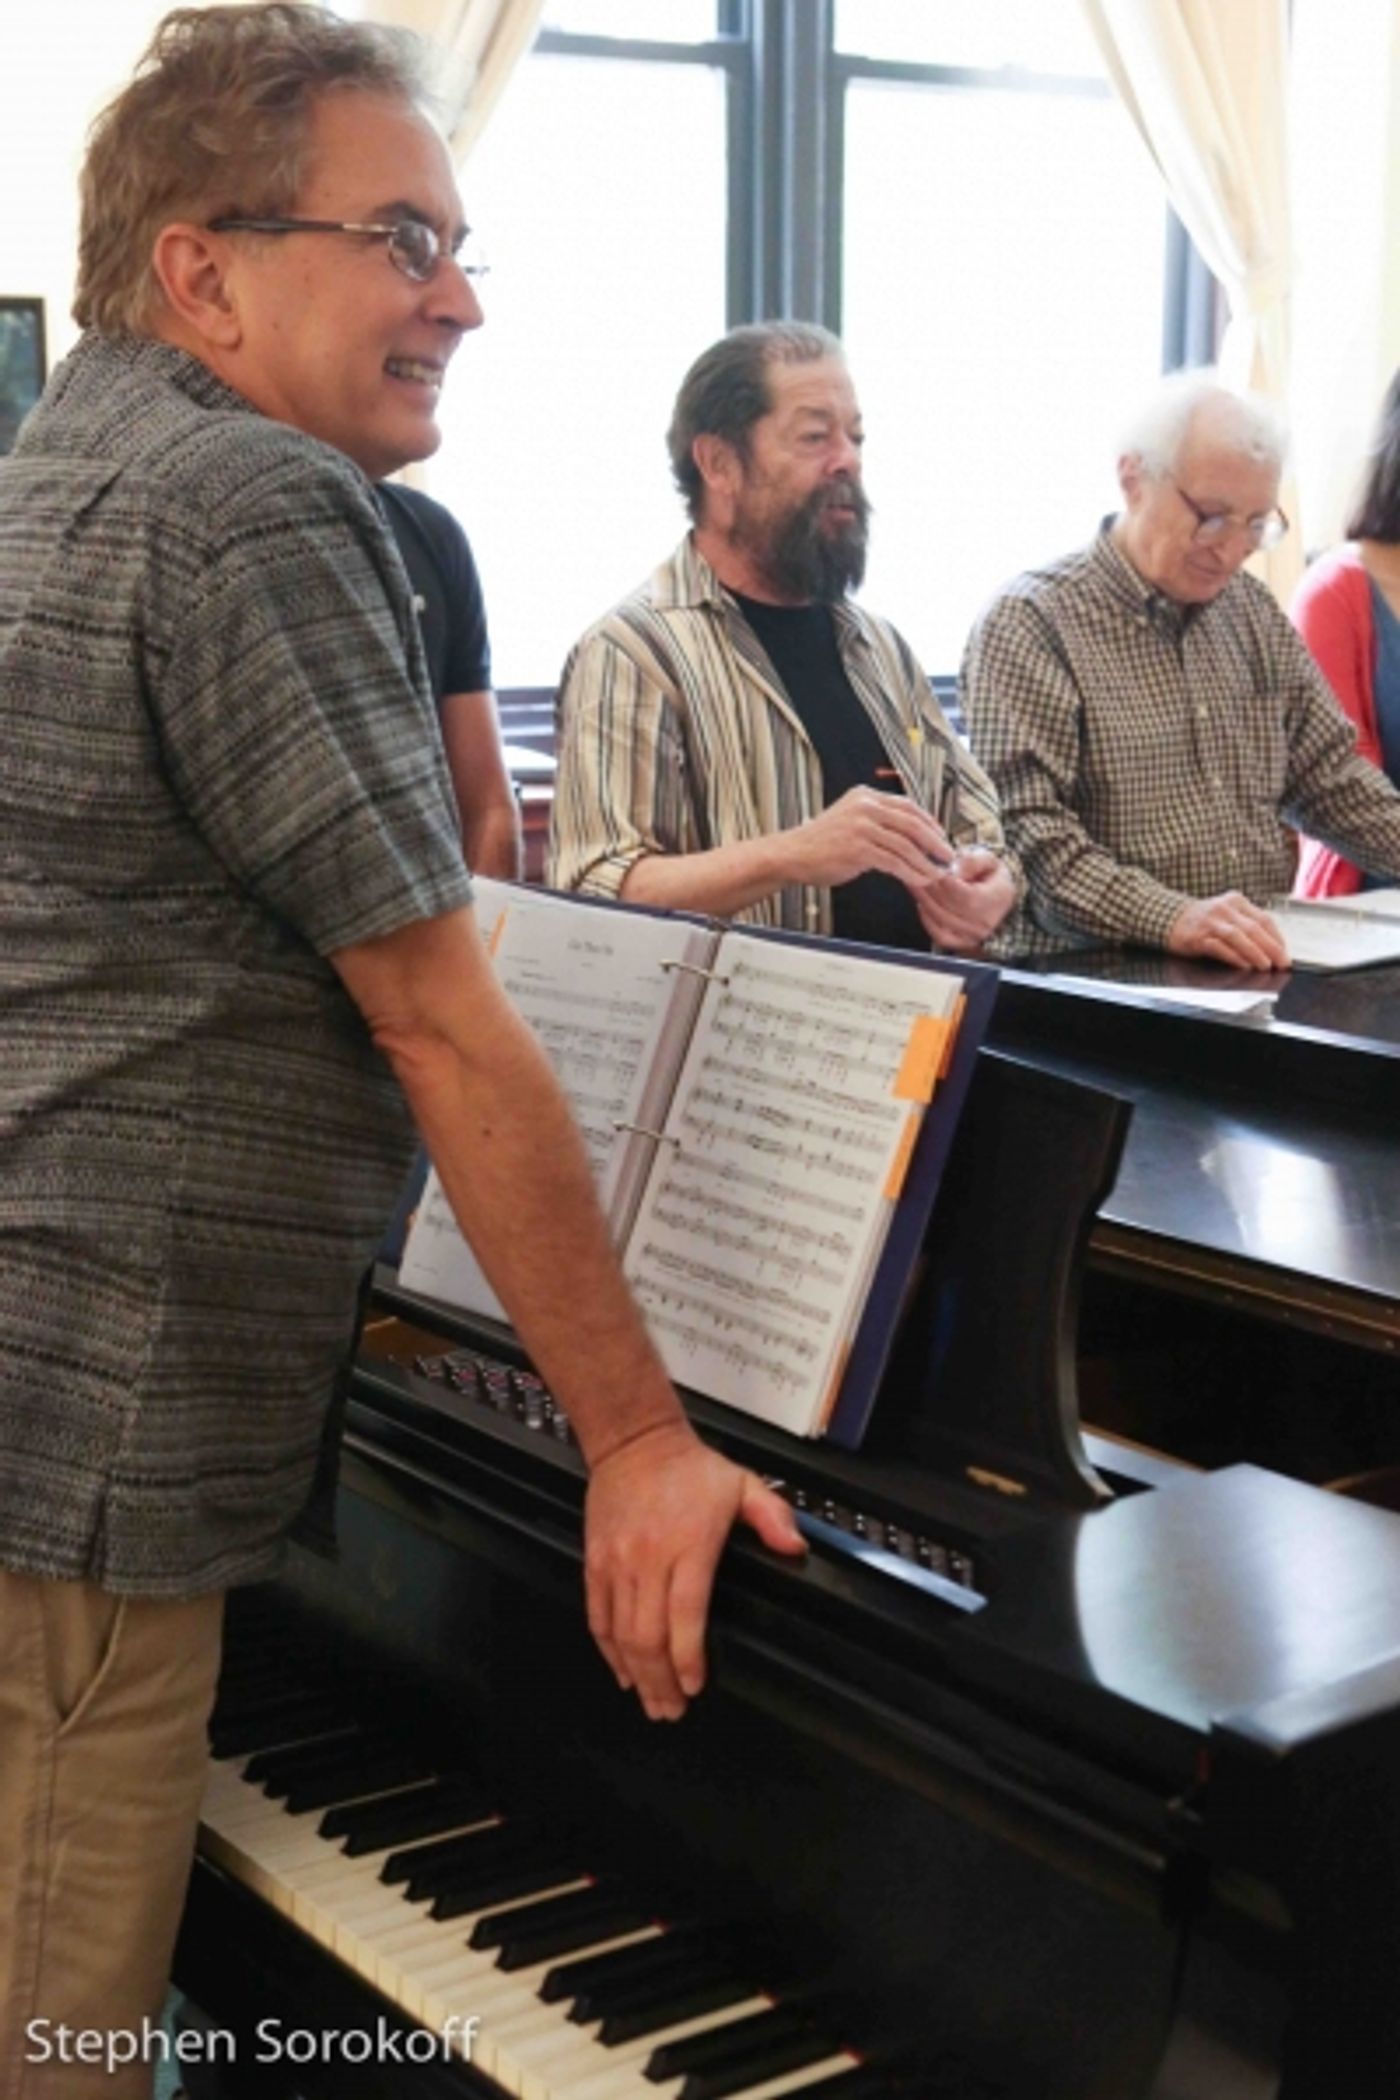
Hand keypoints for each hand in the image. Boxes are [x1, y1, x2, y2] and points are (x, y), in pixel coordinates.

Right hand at [583, 1421, 804, 1719]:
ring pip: (621, 1633)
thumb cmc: (690, 1468)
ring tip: (650, 1702)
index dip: (687, 1657)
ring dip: (635, 1674)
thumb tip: (796, 1549)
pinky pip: (597, 1615)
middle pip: (649, 1635)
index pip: (685, 1614)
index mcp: (688, 1545)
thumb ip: (772, 1517)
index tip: (695, 1686)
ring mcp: (617, 1562)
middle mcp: (648, 1558)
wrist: (634, 1441)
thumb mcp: (743, 1483)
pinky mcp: (595, 1561)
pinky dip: (608, 1649)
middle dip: (660, 1681)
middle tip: (672, 1711)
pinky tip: (622, 1671)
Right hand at [784, 786, 954, 891]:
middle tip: (947, 855)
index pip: (906, 806)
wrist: (791, 854)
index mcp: (865, 796)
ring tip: (937, 872)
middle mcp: (865, 807)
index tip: (940, 836)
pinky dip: (911, 872)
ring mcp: (861, 827)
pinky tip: (919, 880)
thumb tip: (906, 836)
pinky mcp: (858, 848)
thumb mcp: (849, 820)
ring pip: (905, 844)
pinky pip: (894, 861)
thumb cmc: (819, 843)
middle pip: (911, 823)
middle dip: (934, 841)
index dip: (928, 822)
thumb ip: (875, 821)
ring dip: (925, 861)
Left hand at [913, 846, 1015, 950]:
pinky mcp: (961, 943)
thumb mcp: (988, 859)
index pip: (966, 896)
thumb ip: (972, 861)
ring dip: (924, 901)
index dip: (945, 884)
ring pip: (941, 920)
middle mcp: (985, 923)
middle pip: (949, 908)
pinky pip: (939, 934)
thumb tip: (955, 869)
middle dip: (929, 890)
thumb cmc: (990, 875)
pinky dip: (927, 919)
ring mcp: (973, 936)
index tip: (932, 869)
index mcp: (996, 900)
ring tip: (915, 884)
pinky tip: (921, 904)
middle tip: (916, 874)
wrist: (998, 896)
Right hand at [1167, 892, 1290, 969]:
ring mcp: (1211, 922)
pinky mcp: (1198, 937)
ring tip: (1266, 965)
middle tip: (1282, 963)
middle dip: (1271, 948)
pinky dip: (1234, 957)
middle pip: (1253, 928)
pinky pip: (1220, 947)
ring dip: (1255, 953)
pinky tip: (1243, 965)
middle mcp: (1224, 909)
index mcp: (1236, 901)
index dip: (1277, 938)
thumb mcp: (1227, 914)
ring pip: (1238, 937)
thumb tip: (1272, 947)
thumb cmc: (1203, 920)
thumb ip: (1247, 924)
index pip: (1263, 919)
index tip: (1285, 953)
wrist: (1170, 918)